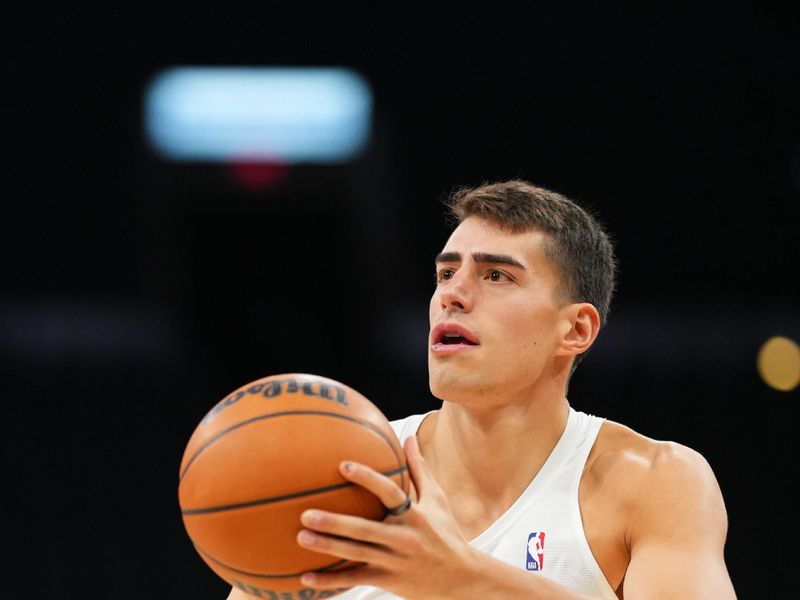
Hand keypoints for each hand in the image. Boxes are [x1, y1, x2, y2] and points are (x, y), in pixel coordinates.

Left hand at [296, 435, 480, 598]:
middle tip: (306, 513)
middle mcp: (404, 538)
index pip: (389, 493)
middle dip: (335, 522)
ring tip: (300, 537)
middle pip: (365, 529)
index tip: (343, 465)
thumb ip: (419, 469)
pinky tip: (306, 578)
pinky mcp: (388, 580)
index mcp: (415, 515)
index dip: (367, 478)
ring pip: (356, 554)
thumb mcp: (437, 500)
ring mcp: (394, 562)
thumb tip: (408, 436)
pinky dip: (330, 581)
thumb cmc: (446, 532)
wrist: (462, 578)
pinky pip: (355, 580)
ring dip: (327, 547)